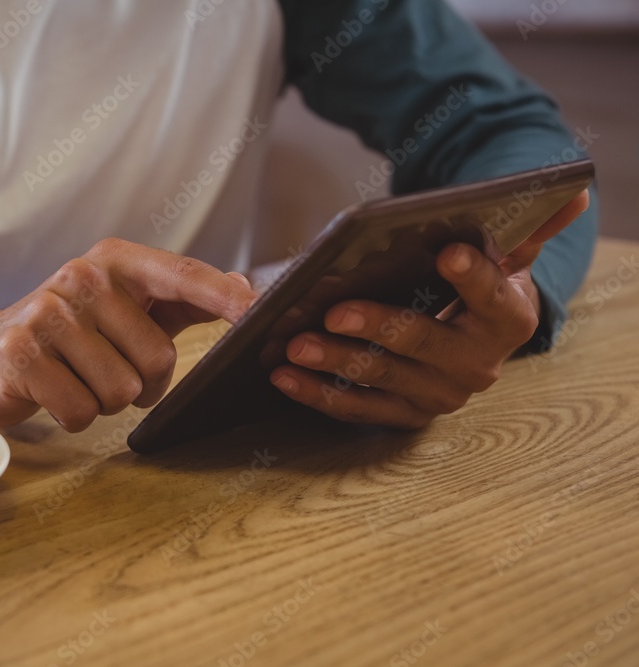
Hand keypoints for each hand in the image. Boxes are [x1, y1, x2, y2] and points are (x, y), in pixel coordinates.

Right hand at [0, 238, 255, 431]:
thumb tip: (240, 287)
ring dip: (105, 400)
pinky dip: (74, 415)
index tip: (260, 311)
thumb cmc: (67, 334)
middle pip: (156, 356)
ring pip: (120, 390)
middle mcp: (81, 277)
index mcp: (114, 262)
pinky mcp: (20, 354)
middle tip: (109, 370)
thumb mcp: (121, 308)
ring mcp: (47, 314)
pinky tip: (53, 391)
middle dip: (142, 382)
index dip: (224, 297)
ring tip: (77, 378)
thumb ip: (180, 299)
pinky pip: (81, 410)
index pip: (181, 276)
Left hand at [270, 191, 590, 428]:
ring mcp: (437, 396)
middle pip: (423, 343)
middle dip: (377, 327)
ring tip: (293, 343)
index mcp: (508, 319)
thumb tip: (574, 191)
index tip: (450, 251)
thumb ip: (530, 228)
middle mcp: (476, 365)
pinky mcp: (401, 415)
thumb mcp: (505, 258)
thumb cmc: (476, 289)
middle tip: (334, 311)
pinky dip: (316, 393)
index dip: (474, 276)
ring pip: (381, 377)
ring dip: (334, 361)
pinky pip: (355, 408)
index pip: (492, 296)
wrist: (469, 340)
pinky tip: (283, 376)